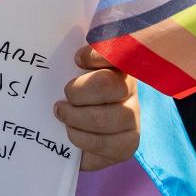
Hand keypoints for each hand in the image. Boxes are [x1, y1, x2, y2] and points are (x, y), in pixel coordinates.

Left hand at [55, 45, 139, 171]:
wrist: (74, 131)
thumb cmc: (71, 95)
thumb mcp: (71, 72)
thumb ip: (74, 62)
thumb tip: (74, 57)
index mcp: (116, 64)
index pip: (117, 52)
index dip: (97, 55)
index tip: (77, 60)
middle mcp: (130, 88)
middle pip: (106, 84)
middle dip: (76, 93)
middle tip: (62, 99)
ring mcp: (134, 117)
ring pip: (103, 118)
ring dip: (74, 118)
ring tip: (62, 115)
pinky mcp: (129, 143)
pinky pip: (104, 143)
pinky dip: (80, 138)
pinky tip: (72, 131)